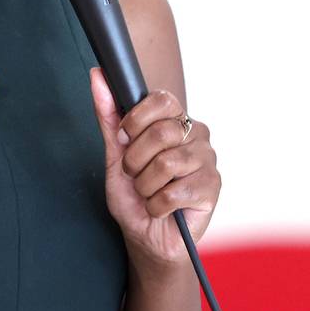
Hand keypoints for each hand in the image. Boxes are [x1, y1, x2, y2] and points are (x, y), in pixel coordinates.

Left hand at [90, 67, 220, 267]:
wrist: (145, 235)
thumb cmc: (132, 193)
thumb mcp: (114, 152)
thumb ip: (108, 115)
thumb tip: (97, 76)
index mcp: (174, 120)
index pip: (162, 99)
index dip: (136, 119)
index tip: (125, 137)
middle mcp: (196, 134)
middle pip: (161, 132)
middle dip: (135, 159)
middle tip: (135, 174)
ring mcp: (208, 161)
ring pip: (166, 163)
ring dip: (145, 185)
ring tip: (148, 192)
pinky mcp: (212, 189)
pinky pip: (174, 192)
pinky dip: (156, 204)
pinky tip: (161, 208)